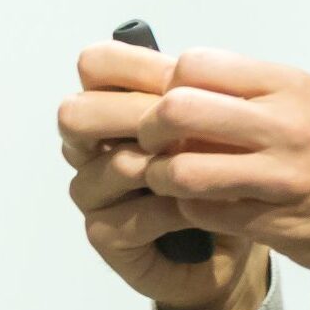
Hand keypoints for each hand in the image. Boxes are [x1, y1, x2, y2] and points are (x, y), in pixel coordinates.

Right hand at [59, 39, 267, 309]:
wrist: (231, 242)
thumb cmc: (219, 173)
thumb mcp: (211, 124)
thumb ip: (191, 94)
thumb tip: (186, 67)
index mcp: (109, 104)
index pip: (95, 66)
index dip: (133, 70)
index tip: (179, 83)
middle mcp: (88, 146)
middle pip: (78, 115)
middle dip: (135, 116)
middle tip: (185, 128)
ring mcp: (91, 192)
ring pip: (113, 165)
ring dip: (165, 168)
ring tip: (210, 170)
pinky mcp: (103, 234)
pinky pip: (133, 214)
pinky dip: (174, 210)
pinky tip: (202, 207)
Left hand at [137, 48, 309, 296]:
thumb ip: (252, 95)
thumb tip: (181, 88)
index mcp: (287, 85)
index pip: (194, 64)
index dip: (166, 86)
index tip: (169, 107)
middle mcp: (284, 124)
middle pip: (177, 109)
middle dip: (148, 130)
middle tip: (152, 146)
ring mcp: (282, 177)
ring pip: (183, 170)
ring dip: (163, 179)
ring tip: (170, 184)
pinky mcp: (280, 226)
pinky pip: (207, 215)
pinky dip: (190, 213)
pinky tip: (202, 211)